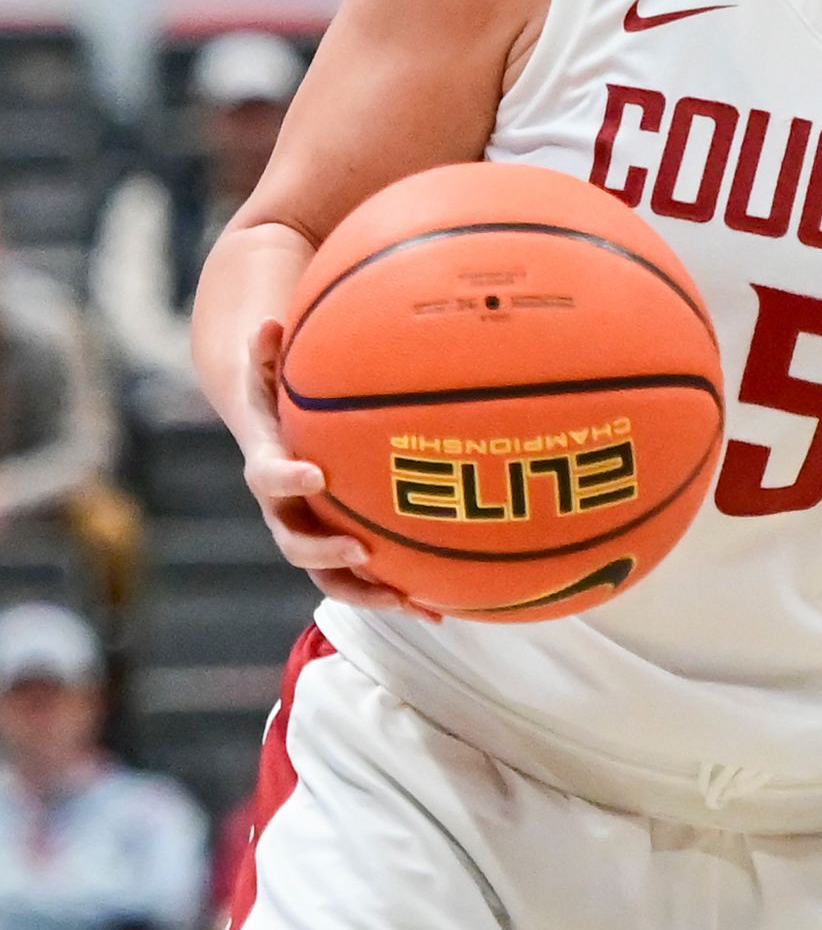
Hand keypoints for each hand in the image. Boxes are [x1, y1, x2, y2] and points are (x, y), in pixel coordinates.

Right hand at [238, 319, 433, 618]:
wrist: (271, 432)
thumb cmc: (280, 394)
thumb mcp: (271, 370)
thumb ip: (270, 350)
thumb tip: (270, 319)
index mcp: (269, 468)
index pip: (268, 478)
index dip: (287, 480)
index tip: (316, 476)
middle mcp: (286, 510)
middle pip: (295, 545)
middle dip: (326, 554)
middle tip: (361, 552)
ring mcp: (313, 533)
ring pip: (332, 576)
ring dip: (368, 591)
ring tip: (411, 602)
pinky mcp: (341, 546)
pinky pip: (367, 578)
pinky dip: (400, 594)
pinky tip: (445, 609)